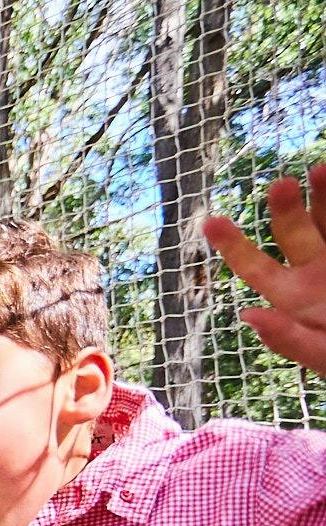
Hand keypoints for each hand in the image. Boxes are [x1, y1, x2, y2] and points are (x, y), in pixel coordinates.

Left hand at [205, 163, 325, 376]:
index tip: (211, 221)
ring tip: (322, 169)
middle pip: (293, 231)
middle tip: (281, 185)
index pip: (254, 267)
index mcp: (292, 297)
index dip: (232, 245)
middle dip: (286, 208)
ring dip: (325, 194)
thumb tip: (248, 314)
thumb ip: (289, 340)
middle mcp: (314, 270)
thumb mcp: (325, 356)